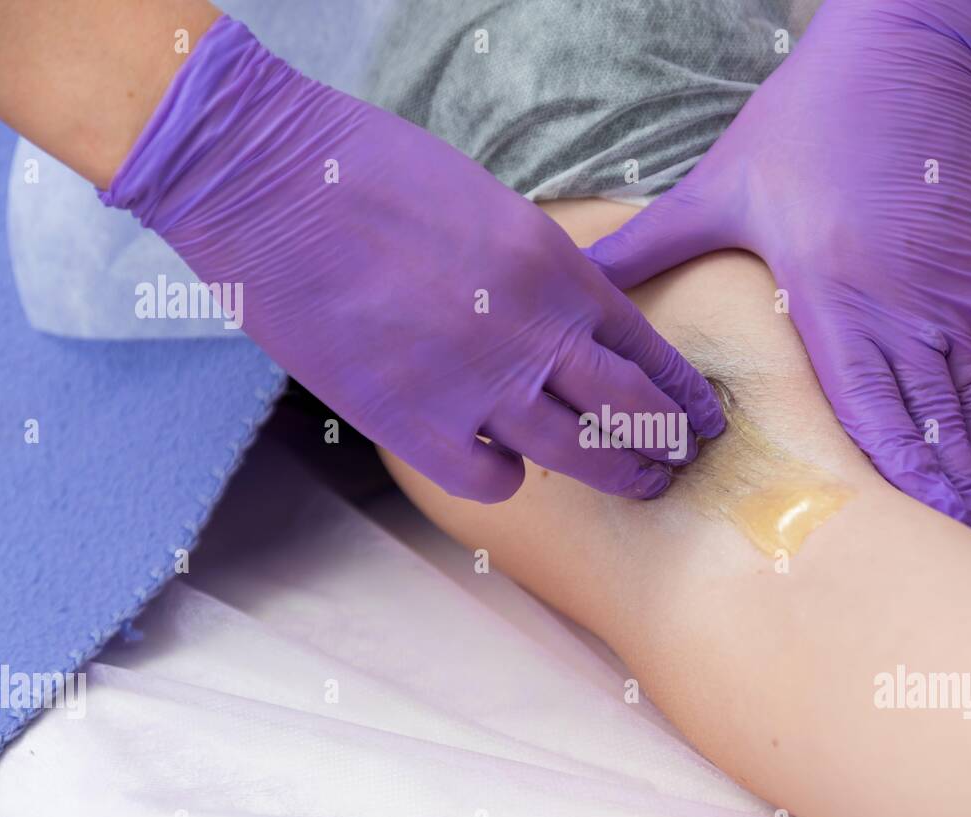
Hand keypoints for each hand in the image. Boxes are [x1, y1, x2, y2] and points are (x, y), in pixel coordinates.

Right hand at [99, 16, 724, 502]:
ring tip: (635, 485)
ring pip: (575, 454)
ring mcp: (476, 383)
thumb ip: (539, 274)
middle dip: (663, 444)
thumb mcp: (491, 209)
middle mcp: (533, 331)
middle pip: (628, 410)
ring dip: (616, 474)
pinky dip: (506, 479)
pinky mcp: (412, 422)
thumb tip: (567, 328)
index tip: (699, 417)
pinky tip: (503, 467)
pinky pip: (489, 480)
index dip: (681, 391)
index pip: (647, 347)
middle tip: (676, 463)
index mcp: (557, 268)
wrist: (271, 181)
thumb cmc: (373, 177)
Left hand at [585, 0, 970, 551]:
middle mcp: (898, 304)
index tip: (905, 537)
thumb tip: (573, 270)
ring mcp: (950, 292)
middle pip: (926, 421)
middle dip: (946, 500)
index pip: (862, 403)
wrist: (901, 50)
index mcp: (828, 291)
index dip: (889, 475)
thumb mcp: (715, 183)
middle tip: (964, 570)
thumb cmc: (804, 119)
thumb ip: (646, 243)